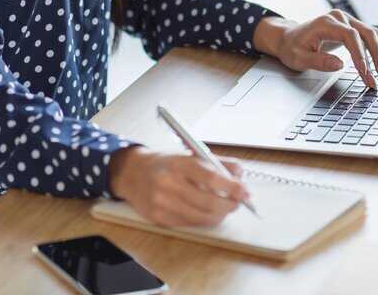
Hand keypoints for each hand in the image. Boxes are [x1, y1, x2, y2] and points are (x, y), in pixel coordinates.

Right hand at [107, 146, 249, 227]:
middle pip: (208, 202)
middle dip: (230, 205)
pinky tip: (206, 212)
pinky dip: (203, 219)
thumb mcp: (189, 154)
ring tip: (225, 207)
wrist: (132, 173)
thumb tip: (239, 174)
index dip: (231, 187)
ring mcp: (162, 203)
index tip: (245, 191)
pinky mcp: (159, 218)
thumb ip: (216, 162)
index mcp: (178, 163)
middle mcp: (168, 183)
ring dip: (219, 215)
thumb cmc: (165, 163)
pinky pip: (190, 224)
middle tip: (238, 201)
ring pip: (201, 218)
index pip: (210, 177)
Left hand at [253, 11, 377, 87]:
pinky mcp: (349, 26)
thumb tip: (339, 65)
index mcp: (326, 23)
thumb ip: (318, 61)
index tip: (365, 71)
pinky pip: (367, 35)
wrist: (288, 38)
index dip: (360, 54)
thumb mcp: (299, 58)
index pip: (350, 36)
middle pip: (366, 32)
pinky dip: (376, 47)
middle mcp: (338, 18)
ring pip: (370, 33)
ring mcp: (345, 20)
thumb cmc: (292, 48)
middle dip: (376, 54)